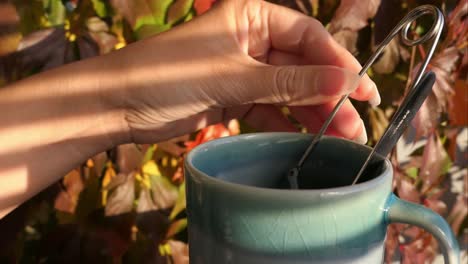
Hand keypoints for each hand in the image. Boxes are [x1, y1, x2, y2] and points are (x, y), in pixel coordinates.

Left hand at [110, 0, 378, 143]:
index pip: (307, 36)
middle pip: (301, 66)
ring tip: (340, 138)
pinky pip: (270, 108)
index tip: (361, 89)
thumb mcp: (233, 77)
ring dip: (312, 113)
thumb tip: (344, 83)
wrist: (119, 104)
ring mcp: (243, 70)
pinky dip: (286, 122)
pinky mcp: (234, 96)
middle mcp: (251, 39)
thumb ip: (288, 83)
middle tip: (356, 124)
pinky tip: (307, 138)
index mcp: (251, 15)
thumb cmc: (169, 74)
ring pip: (288, 91)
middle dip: (328, 95)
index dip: (336, 63)